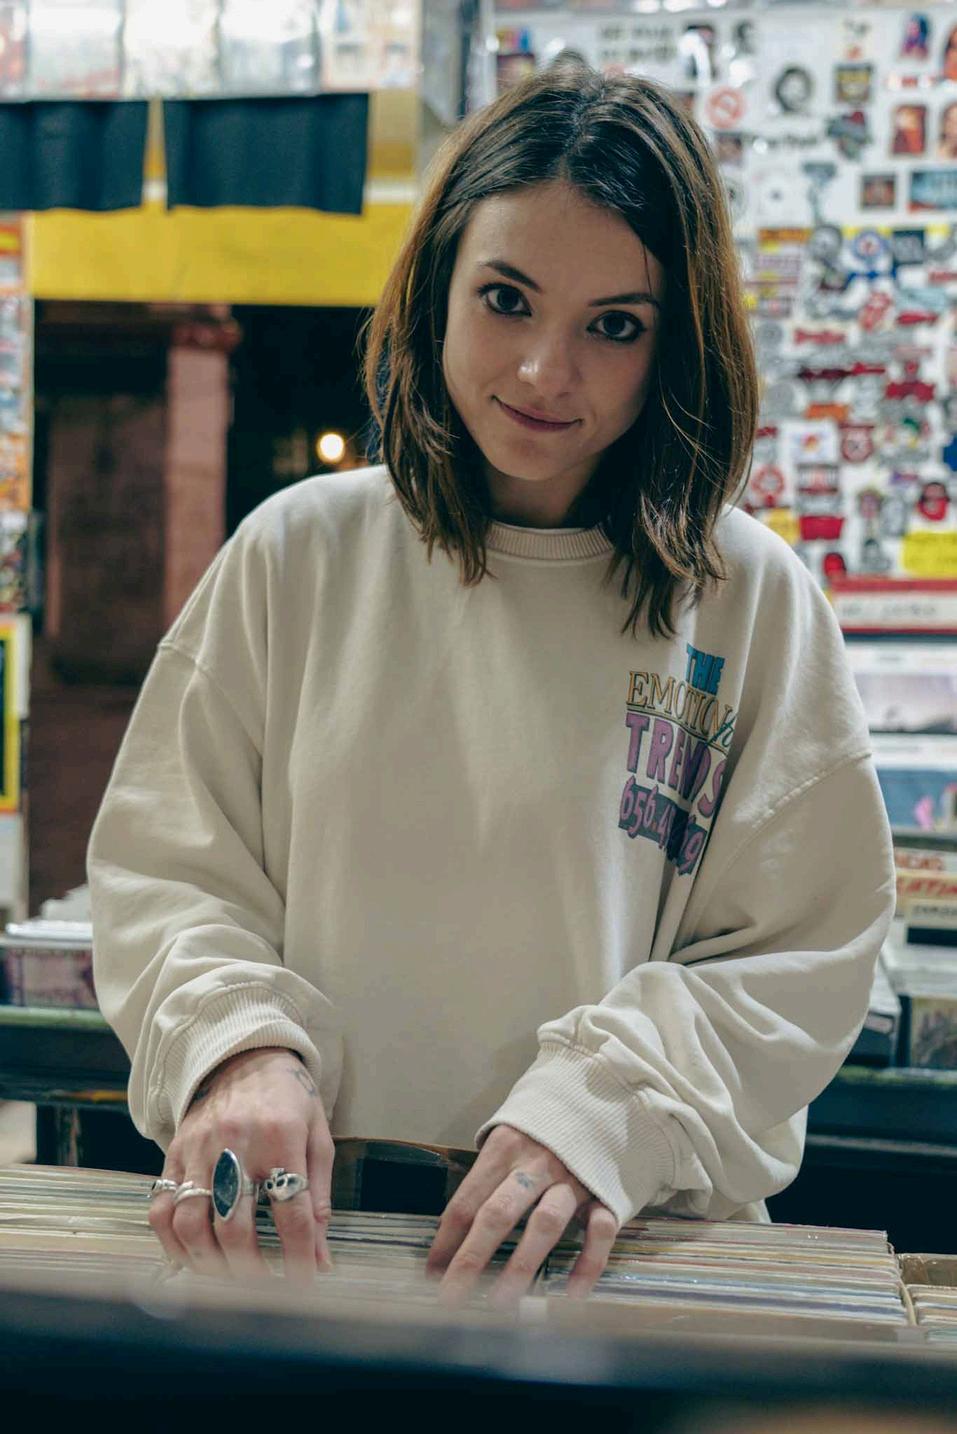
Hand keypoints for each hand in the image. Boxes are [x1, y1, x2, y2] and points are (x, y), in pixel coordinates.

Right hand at [148, 1046, 334, 1284]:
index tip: (304, 1283)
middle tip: (262, 1289)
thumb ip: (318, 1197)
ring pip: (191, 1221)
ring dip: (208, 1262)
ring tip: (226, 1278)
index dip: (299, 1257)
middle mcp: (238, 1144)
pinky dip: (170, 1241)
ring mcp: (200, 1148)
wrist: (246, 1055)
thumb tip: (321, 1259)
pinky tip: (189, 1258)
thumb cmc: (290, 1099)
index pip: (292, 1211)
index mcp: (283, 1138)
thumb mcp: (318, 1136)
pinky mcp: (175, 1151)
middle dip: (249, 1270)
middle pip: (235, 1225)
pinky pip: (161, 1205)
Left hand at [425, 1125, 617, 1309]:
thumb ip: (487, 1172)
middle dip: (471, 1259)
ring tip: (500, 1302)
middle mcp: (536, 1163)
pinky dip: (588, 1263)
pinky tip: (572, 1294)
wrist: (603, 1094)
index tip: (431, 1274)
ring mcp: (572, 1178)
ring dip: (521, 1265)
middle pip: (498, 1214)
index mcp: (504, 1148)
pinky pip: (599, 1230)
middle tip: (451, 1299)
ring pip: (544, 1223)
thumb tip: (451, 1226)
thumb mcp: (509, 1132)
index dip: (446, 1240)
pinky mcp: (606, 1192)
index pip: (467, 1200)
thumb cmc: (545, 1124)